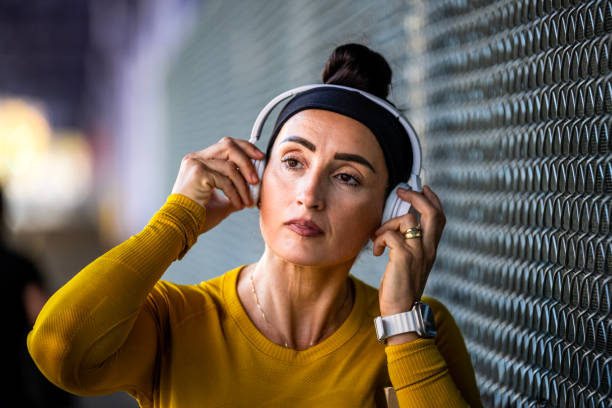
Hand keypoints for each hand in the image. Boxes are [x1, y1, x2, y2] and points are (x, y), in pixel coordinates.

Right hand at [170, 136, 264, 233]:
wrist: (180, 226)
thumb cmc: (198, 216)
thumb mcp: (221, 200)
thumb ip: (235, 190)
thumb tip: (254, 188)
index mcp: (200, 161)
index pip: (226, 145)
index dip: (245, 148)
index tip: (259, 157)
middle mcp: (196, 158)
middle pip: (229, 146)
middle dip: (247, 161)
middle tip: (257, 179)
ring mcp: (195, 164)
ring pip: (230, 166)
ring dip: (243, 185)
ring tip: (248, 201)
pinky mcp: (198, 173)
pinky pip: (225, 180)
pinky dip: (235, 194)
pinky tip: (238, 205)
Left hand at [371, 185, 445, 320]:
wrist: (401, 312)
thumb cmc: (400, 288)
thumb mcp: (410, 264)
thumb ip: (408, 246)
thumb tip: (396, 227)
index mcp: (431, 249)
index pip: (440, 217)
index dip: (433, 199)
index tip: (422, 188)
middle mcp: (428, 249)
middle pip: (432, 212)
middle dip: (416, 196)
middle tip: (401, 192)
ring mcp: (418, 253)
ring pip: (407, 219)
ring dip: (387, 223)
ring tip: (378, 237)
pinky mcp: (404, 258)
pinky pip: (390, 234)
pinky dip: (380, 239)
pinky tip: (377, 251)